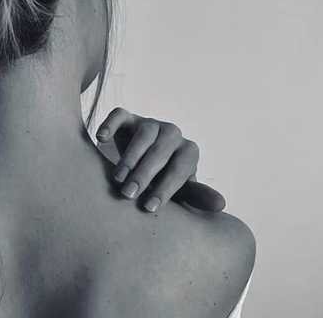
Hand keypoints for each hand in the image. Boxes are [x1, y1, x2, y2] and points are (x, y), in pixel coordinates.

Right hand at [96, 108, 225, 212]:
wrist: (141, 165)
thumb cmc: (162, 183)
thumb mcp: (178, 191)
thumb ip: (196, 196)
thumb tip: (221, 205)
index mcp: (188, 152)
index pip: (180, 169)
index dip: (166, 188)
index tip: (149, 208)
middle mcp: (172, 134)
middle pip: (161, 151)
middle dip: (144, 174)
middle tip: (128, 194)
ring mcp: (150, 123)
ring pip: (143, 134)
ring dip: (129, 157)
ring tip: (117, 178)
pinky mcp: (128, 118)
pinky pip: (119, 115)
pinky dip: (110, 124)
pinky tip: (100, 138)